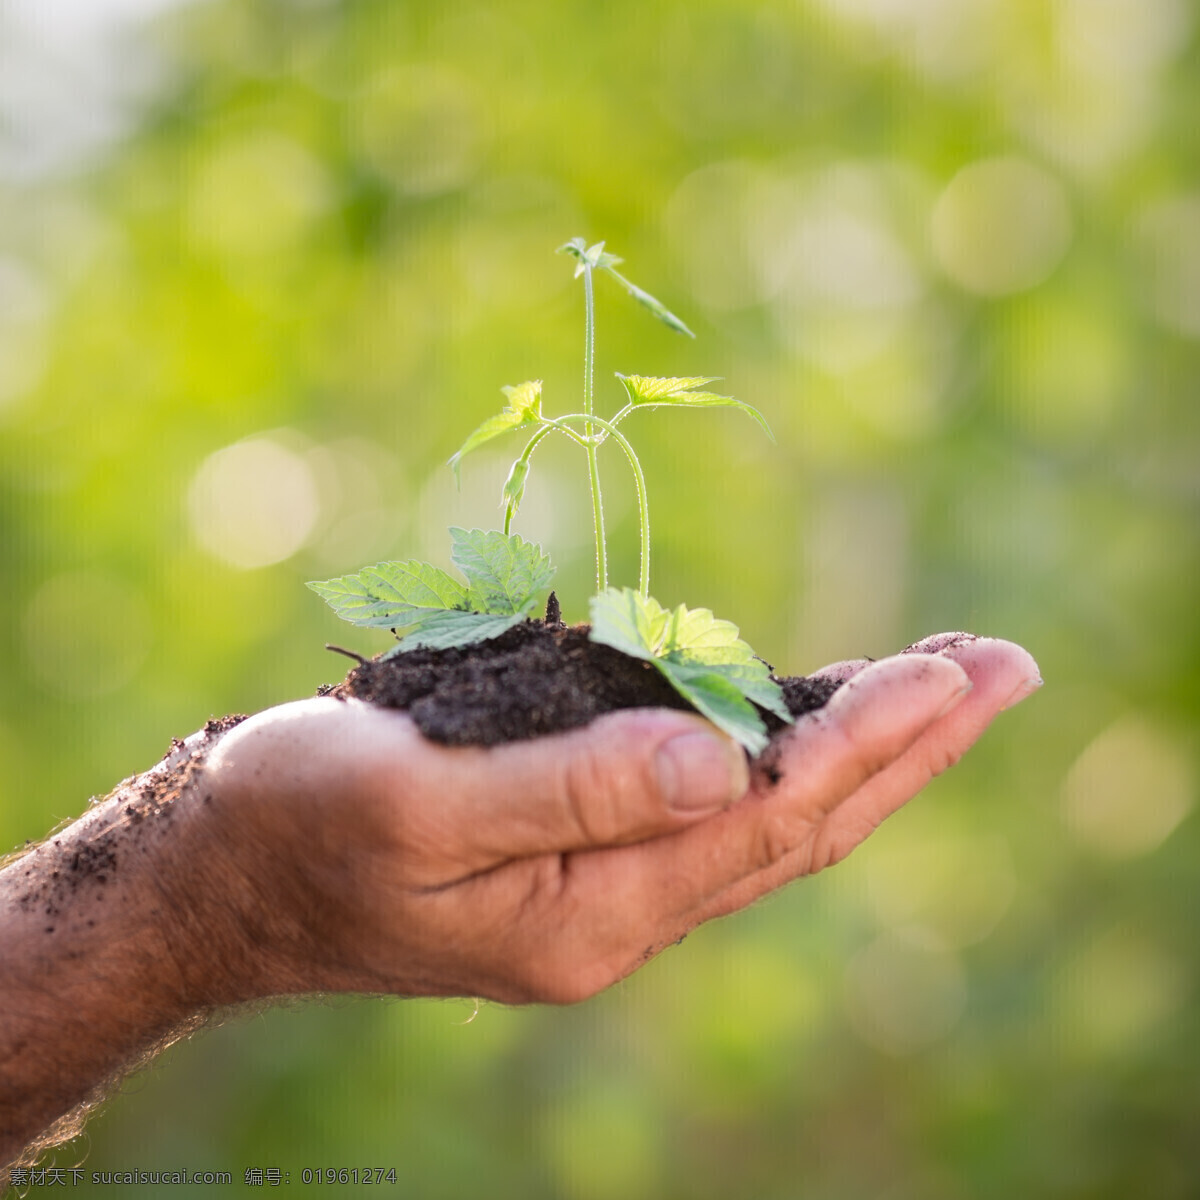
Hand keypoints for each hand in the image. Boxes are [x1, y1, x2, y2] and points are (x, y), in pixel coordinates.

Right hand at [186, 632, 1039, 1006]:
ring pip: (770, 820)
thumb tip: (719, 756)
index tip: (951, 669)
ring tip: (943, 683)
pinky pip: (716, 810)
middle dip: (909, 747)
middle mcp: (619, 914)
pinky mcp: (580, 858)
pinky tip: (820, 717)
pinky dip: (785, 755)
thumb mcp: (419, 800)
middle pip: (800, 826)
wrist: (227, 880)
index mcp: (588, 912)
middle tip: (1002, 668)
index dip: (865, 738)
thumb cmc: (299, 819)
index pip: (768, 817)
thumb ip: (571, 788)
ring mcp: (606, 892)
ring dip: (864, 751)